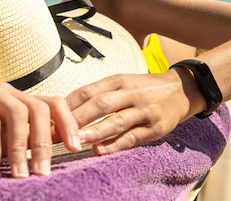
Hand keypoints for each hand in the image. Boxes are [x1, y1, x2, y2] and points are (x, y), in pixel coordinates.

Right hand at [0, 81, 81, 179]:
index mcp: (18, 99)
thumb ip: (27, 142)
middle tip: (43, 174)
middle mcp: (5, 90)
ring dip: (20, 148)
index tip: (75, 148)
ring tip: (20, 177)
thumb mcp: (2, 145)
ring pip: (17, 112)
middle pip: (38, 108)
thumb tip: (62, 148)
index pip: (53, 103)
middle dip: (44, 142)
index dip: (68, 123)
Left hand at [66, 71, 193, 154]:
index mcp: (118, 80)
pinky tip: (100, 150)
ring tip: (76, 140)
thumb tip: (65, 107)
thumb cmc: (143, 88)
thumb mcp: (122, 83)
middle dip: (77, 118)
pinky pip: (132, 137)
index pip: (88, 90)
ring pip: (116, 121)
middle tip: (56, 130)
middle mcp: (130, 93)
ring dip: (94, 131)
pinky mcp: (155, 127)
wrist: (181, 90)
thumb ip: (98, 93)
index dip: (68, 103)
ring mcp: (143, 110)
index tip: (49, 115)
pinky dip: (115, 144)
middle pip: (100, 104)